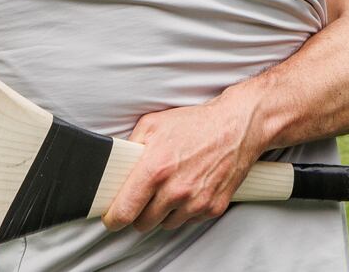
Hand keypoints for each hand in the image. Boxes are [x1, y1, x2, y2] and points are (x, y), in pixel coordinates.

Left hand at [101, 92, 266, 233]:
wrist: (236, 127)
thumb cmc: (196, 124)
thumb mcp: (153, 124)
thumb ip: (130, 148)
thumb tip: (116, 167)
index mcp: (156, 169)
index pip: (124, 212)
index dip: (114, 218)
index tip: (112, 217)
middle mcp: (176, 190)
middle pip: (143, 223)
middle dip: (139, 212)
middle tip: (144, 196)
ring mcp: (196, 202)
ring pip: (165, 224)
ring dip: (163, 212)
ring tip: (170, 187)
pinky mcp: (212, 208)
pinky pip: (188, 220)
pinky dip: (185, 209)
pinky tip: (189, 188)